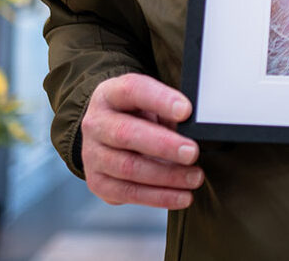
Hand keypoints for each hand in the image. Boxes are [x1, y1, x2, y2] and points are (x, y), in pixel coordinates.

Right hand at [81, 73, 202, 208]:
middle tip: (192, 152)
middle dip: (164, 145)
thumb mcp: (151, 100)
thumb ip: (168, 110)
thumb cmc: (139, 111)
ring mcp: (92, 155)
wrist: (109, 129)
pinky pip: (128, 193)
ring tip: (195, 177)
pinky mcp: (97, 182)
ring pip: (128, 168)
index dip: (161, 100)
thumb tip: (196, 129)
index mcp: (111, 94)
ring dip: (166, 176)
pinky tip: (182, 196)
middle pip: (126, 134)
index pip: (134, 91)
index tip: (187, 111)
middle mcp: (96, 123)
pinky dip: (158, 196)